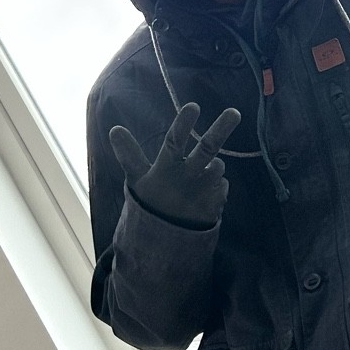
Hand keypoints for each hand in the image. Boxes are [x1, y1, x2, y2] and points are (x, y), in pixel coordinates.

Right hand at [110, 103, 241, 228]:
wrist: (165, 243)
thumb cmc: (150, 203)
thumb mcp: (137, 180)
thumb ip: (129, 155)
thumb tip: (115, 129)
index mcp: (165, 170)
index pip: (173, 142)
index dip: (183, 124)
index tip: (194, 105)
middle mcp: (187, 179)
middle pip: (206, 149)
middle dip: (221, 129)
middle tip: (235, 112)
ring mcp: (203, 191)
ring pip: (217, 167)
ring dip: (212, 167)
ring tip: (197, 179)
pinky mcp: (216, 204)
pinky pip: (223, 185)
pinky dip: (216, 185)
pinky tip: (202, 194)